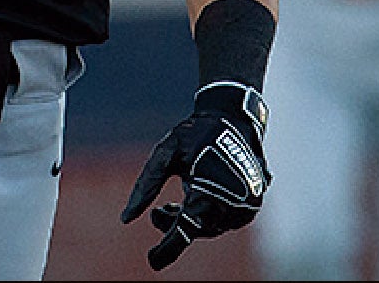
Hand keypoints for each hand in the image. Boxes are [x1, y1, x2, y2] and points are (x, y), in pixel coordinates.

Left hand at [121, 82, 270, 270]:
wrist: (232, 117)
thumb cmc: (194, 134)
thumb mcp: (164, 155)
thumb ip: (145, 186)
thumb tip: (126, 219)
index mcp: (209, 191)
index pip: (185, 229)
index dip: (168, 248)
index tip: (151, 261)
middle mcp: (233, 202)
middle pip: (197, 229)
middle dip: (174, 224)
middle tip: (158, 212)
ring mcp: (246, 205)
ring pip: (211, 227)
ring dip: (191, 220)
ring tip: (173, 205)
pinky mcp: (252, 203)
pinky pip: (225, 220)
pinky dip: (207, 215)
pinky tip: (194, 202)